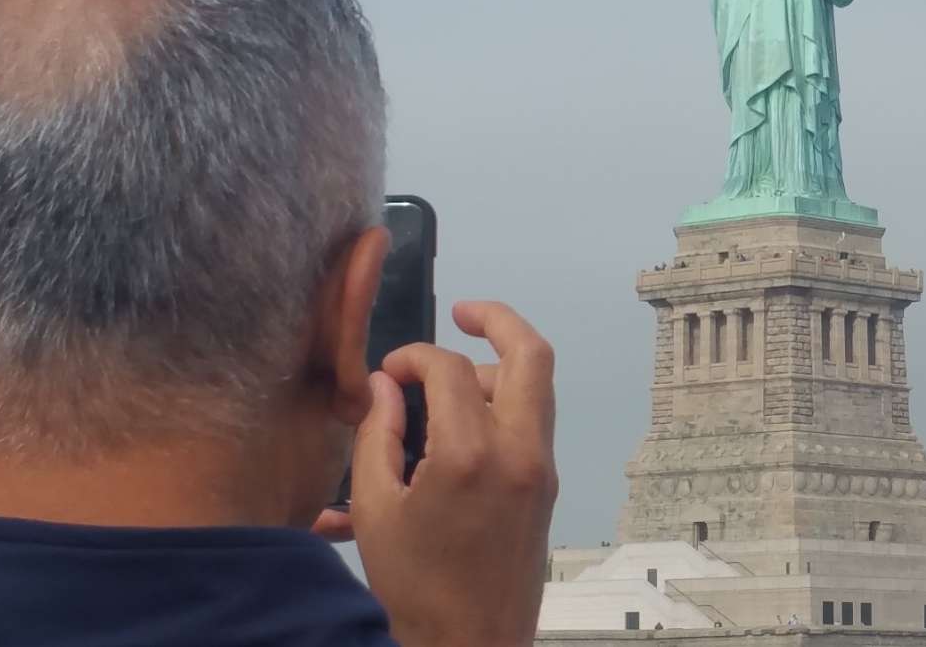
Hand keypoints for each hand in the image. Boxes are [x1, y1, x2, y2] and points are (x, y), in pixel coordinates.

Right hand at [341, 302, 558, 646]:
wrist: (473, 645)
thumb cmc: (416, 586)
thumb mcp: (376, 509)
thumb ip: (376, 436)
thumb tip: (382, 385)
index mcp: (470, 454)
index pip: (448, 369)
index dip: (412, 356)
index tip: (387, 370)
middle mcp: (520, 451)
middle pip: (530, 353)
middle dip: (496, 319)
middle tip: (461, 312)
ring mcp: (543, 468)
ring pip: (539, 386)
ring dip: (499, 367)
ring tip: (449, 383)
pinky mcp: (549, 486)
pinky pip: (533, 423)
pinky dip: (503, 406)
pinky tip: (460, 425)